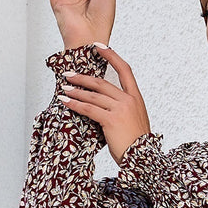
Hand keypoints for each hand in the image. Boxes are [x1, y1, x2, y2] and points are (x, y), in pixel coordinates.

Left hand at [58, 44, 151, 164]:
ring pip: (93, 96)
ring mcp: (120, 109)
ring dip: (76, 91)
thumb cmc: (137, 146)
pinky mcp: (111, 120)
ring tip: (64, 88)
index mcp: (136, 98)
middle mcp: (129, 100)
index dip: (111, 56)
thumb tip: (105, 105)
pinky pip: (89, 109)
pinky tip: (66, 101)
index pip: (124, 70)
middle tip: (69, 74)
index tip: (98, 47)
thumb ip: (123, 109)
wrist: (143, 160)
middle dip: (83, 77)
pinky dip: (75, 104)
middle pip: (102, 83)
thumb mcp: (134, 122)